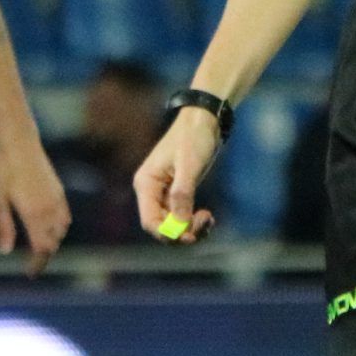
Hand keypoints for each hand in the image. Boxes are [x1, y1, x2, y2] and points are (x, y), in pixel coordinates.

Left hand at [0, 134, 70, 275]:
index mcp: (33, 215)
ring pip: (61, 231)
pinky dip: (60, 227)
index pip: (41, 248)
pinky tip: (50, 228)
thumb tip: (4, 251)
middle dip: (44, 255)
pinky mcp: (59, 192)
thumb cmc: (4, 172)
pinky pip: (65, 217)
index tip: (30, 273)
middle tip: (32, 264)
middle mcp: (48, 210)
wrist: (20, 145)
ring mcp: (56, 200)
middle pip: (52, 243)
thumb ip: (4, 227)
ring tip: (40, 247)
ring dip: (52, 241)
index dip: (37, 264)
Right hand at [134, 107, 221, 242]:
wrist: (203, 121)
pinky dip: (193, 222)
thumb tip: (180, 224)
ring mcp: (163, 194)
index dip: (168, 233)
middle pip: (162, 226)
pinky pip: (181, 217)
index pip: (150, 221)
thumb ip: (182, 194)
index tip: (190, 234)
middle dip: (182, 231)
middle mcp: (151, 192)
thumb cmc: (193, 138)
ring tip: (209, 219)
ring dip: (190, 228)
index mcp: (146, 184)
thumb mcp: (189, 165)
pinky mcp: (176, 194)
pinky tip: (207, 217)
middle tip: (205, 222)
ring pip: (173, 224)